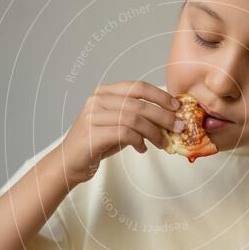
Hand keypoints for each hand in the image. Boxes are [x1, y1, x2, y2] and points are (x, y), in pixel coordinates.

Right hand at [60, 81, 182, 185]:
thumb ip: (137, 117)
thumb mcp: (118, 125)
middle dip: (164, 116)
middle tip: (179, 127)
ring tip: (163, 143)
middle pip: (139, 103)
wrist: (69, 163)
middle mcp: (97, 100)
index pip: (137, 86)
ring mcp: (93, 116)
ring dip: (154, 132)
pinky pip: (126, 134)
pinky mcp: (93, 134)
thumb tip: (168, 118)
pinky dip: (139, 142)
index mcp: (104, 92)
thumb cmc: (96, 143)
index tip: (177, 106)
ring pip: (134, 119)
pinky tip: (142, 149)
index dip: (160, 95)